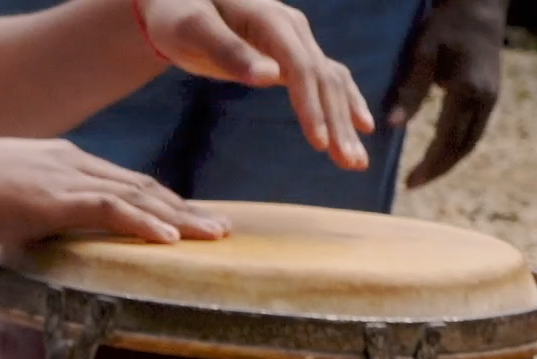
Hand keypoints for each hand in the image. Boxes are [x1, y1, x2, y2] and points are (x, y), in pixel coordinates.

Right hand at [0, 139, 229, 246]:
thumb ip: (9, 219)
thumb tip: (6, 241)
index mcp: (54, 162)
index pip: (117, 182)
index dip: (154, 201)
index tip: (182, 218)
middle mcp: (68, 163)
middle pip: (139, 186)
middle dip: (182, 208)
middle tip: (218, 228)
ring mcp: (63, 178)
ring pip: (137, 197)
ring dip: (181, 218)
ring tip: (213, 236)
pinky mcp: (54, 199)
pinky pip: (113, 211)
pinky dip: (145, 224)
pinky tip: (172, 239)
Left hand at [137, 0, 375, 169]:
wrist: (177, 2)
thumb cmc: (178, 15)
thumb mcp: (193, 30)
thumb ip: (228, 52)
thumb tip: (269, 77)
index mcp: (270, 21)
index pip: (301, 69)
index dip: (311, 106)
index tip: (319, 144)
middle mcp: (292, 28)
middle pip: (324, 79)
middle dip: (338, 122)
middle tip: (351, 164)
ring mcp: (295, 40)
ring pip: (330, 82)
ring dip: (345, 120)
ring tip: (355, 162)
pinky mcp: (290, 54)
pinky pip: (324, 80)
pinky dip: (343, 104)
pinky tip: (360, 127)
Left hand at [389, 0, 506, 187]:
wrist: (479, 8)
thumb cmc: (446, 28)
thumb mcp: (423, 55)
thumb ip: (410, 91)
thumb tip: (393, 126)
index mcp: (467, 92)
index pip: (446, 140)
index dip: (429, 165)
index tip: (409, 183)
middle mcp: (484, 100)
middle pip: (462, 147)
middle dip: (438, 169)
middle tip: (413, 185)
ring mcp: (491, 98)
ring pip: (471, 141)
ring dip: (449, 161)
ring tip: (425, 175)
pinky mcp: (491, 95)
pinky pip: (475, 130)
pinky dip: (458, 147)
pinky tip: (441, 153)